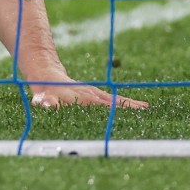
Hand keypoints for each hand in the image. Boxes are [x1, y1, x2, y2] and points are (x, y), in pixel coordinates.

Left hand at [30, 81, 148, 109]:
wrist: (46, 75)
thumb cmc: (44, 92)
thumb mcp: (42, 99)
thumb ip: (46, 102)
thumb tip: (47, 104)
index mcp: (81, 97)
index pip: (99, 104)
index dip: (112, 108)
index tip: (126, 113)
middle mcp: (91, 94)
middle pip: (113, 100)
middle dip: (128, 105)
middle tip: (146, 110)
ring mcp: (95, 93)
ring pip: (115, 99)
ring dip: (130, 104)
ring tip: (147, 108)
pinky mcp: (96, 94)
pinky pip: (113, 99)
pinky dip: (125, 102)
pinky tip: (138, 106)